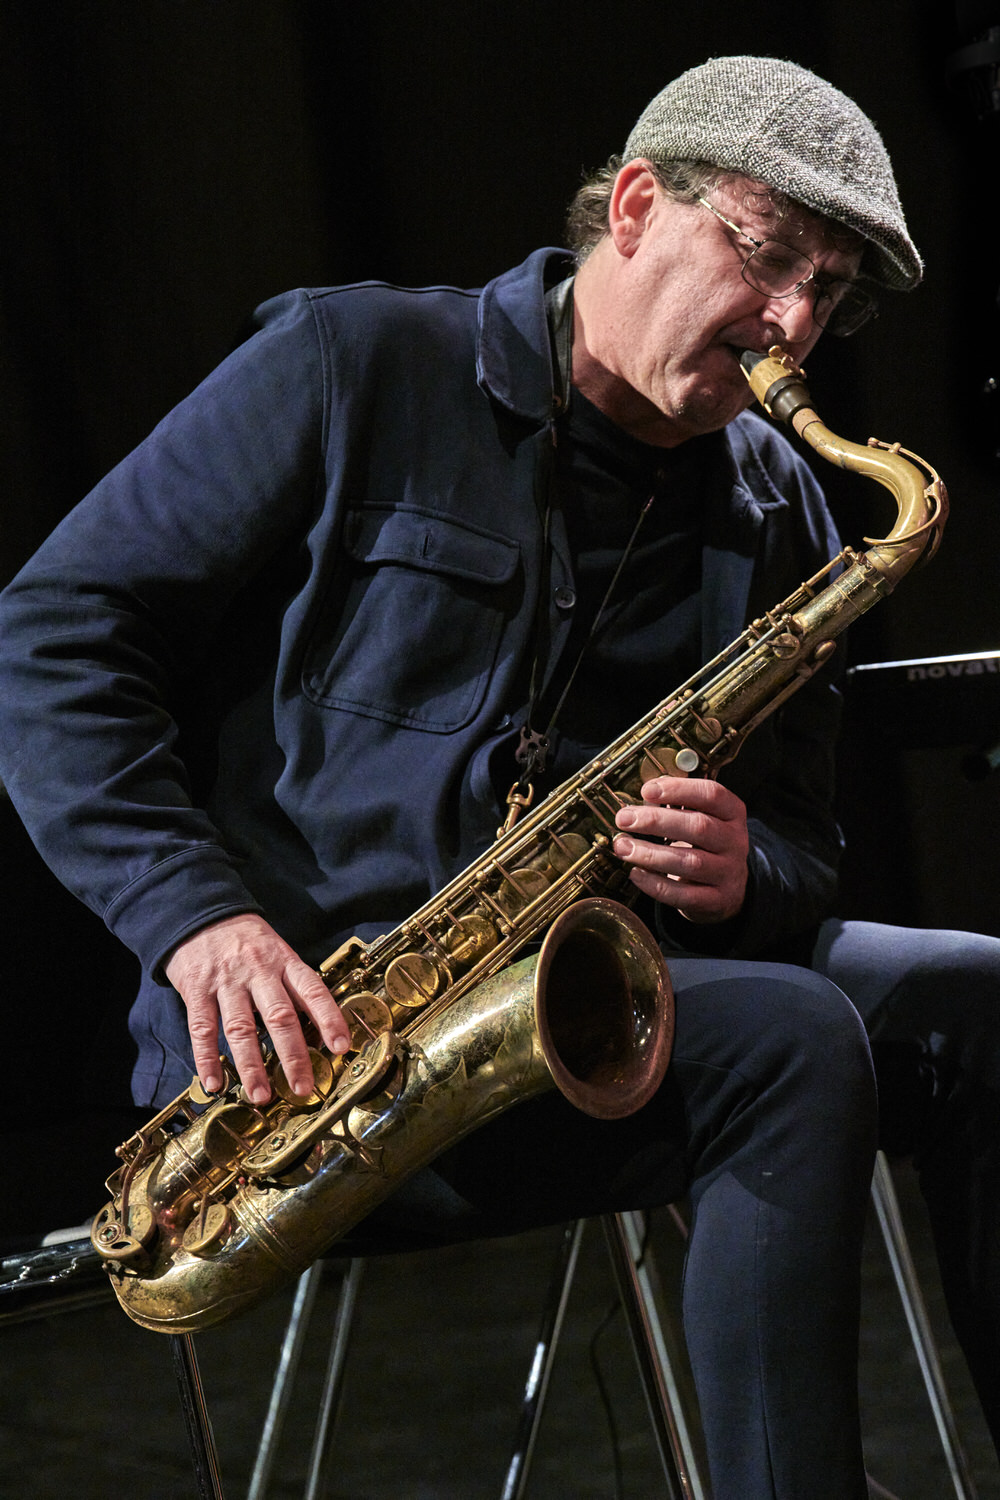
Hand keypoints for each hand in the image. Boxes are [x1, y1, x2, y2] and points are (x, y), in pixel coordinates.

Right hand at [164, 913, 351, 1102]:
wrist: (201, 914)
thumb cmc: (246, 940)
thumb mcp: (278, 952)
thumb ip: (294, 985)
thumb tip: (318, 1026)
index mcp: (284, 962)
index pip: (313, 991)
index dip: (329, 1018)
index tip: (341, 1047)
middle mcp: (258, 972)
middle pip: (279, 1016)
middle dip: (293, 1056)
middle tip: (303, 1088)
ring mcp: (226, 982)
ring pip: (241, 1028)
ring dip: (252, 1066)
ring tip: (261, 1096)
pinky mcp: (197, 989)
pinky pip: (202, 1028)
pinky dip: (208, 1059)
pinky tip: (215, 1084)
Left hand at [613, 776, 748, 922]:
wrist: (728, 889)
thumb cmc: (705, 845)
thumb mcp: (700, 819)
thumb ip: (675, 807)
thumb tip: (643, 799)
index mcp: (732, 813)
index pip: (712, 794)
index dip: (679, 790)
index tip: (646, 790)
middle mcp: (734, 842)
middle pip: (699, 827)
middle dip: (656, 821)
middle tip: (624, 819)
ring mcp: (728, 873)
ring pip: (689, 862)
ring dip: (650, 854)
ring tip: (623, 847)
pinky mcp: (716, 900)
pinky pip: (683, 894)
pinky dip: (655, 884)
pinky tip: (635, 873)